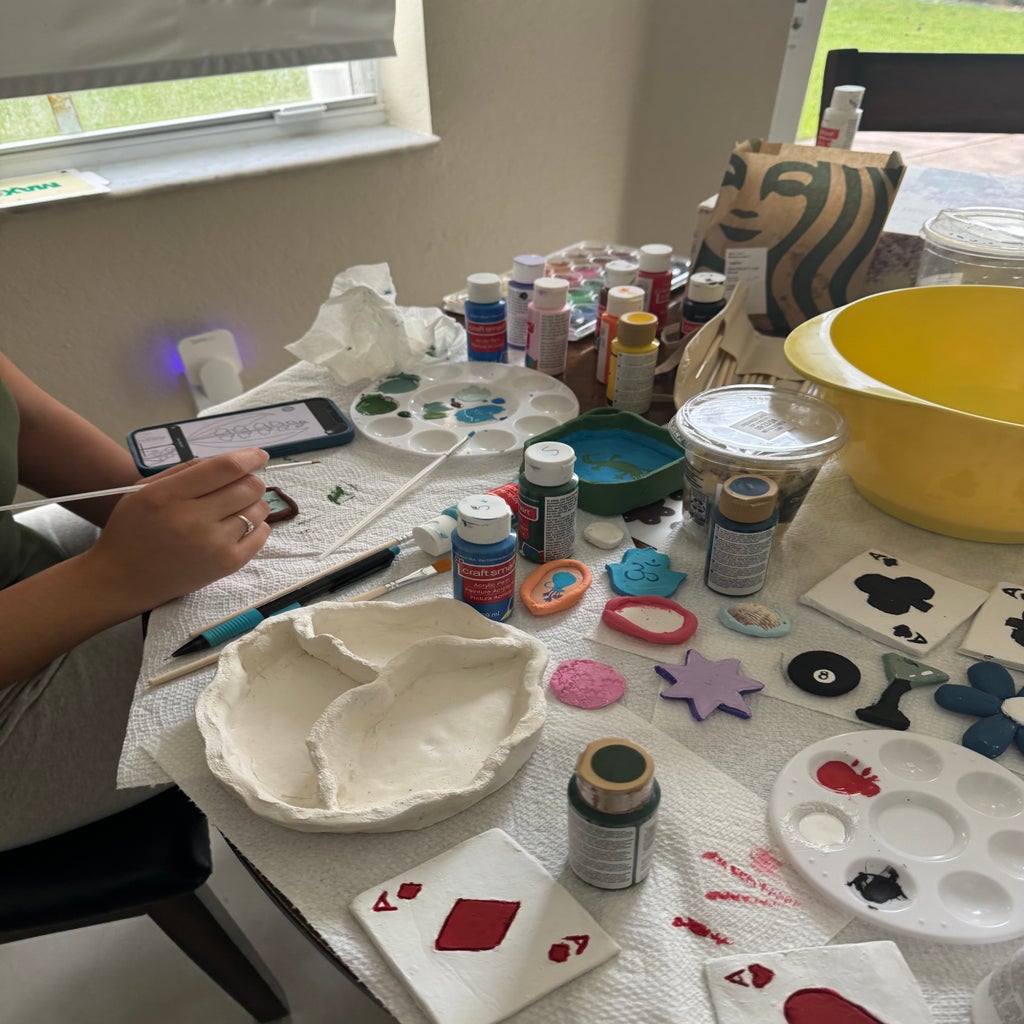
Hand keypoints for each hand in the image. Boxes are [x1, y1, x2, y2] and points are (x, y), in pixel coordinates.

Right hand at [83, 448, 270, 609]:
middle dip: (249, 480)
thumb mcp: (146, 489)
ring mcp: (214, 545)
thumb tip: (233, 462)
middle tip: (238, 485)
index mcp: (169, 495)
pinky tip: (238, 525)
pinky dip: (257, 524)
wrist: (123, 579)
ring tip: (233, 508)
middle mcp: (194, 520)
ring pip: (258, 510)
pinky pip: (262, 534)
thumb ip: (187, 471)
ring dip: (252, 503)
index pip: (225, 468)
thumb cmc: (133, 529)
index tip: (259, 455)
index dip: (249, 457)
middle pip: (248, 488)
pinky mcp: (228, 564)